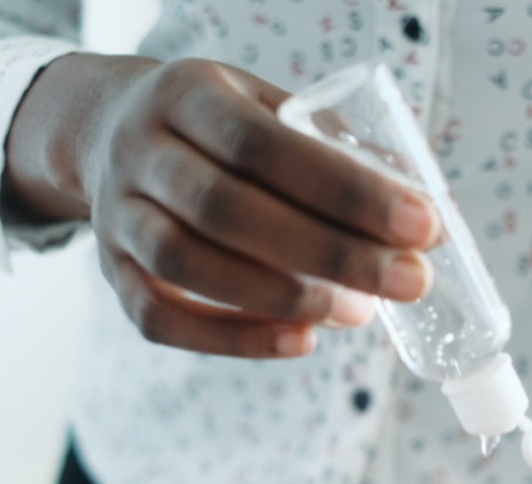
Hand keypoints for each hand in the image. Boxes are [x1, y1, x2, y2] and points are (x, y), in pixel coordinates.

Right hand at [3, 55, 438, 356]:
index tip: (422, 225)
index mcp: (187, 95)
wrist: (105, 131)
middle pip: (229, 210)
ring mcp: (116, 216)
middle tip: (410, 281)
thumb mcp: (265, 105)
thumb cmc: (218, 126)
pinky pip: (160, 318)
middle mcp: (140, 152)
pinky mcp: (111, 272)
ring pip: (188, 266)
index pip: (265, 144)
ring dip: (283, 297)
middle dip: (333, 252)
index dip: (347, 189)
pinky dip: (233, 339)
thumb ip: (332, 146)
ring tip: (360, 313)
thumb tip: (425, 205)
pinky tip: (301, 340)